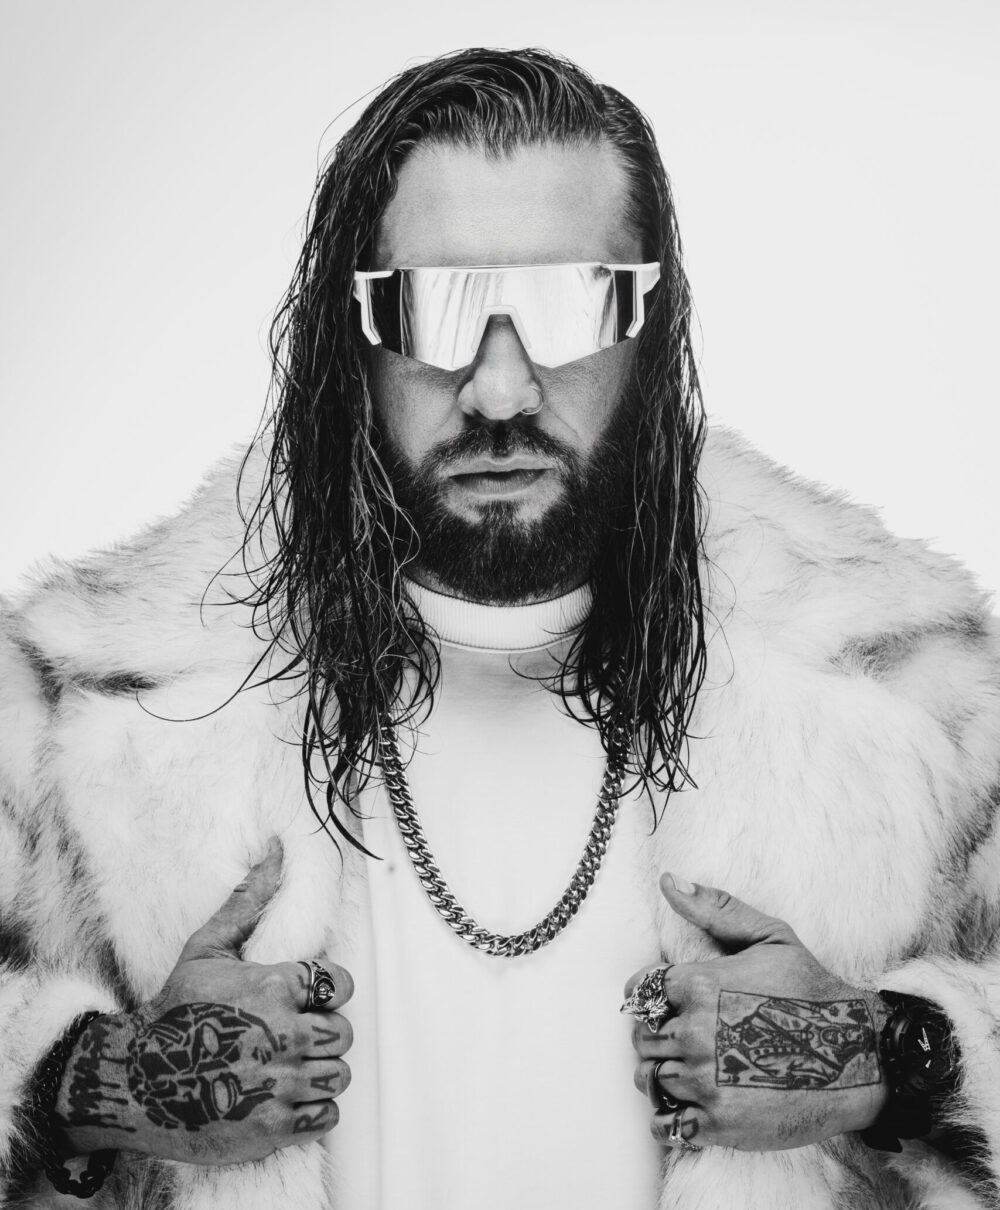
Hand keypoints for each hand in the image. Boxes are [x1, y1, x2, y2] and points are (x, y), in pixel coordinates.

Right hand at [56, 838, 353, 1164]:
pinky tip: (286, 1095)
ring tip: (288, 1064)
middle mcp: (283, 1035)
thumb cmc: (175, 1010)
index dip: (328, 990)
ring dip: (318, 1069)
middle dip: (323, 1032)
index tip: (307, 996)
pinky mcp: (273, 1126)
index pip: (341, 984)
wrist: (135, 1082)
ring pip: (338, 1074)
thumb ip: (249, 902)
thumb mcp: (206, 950)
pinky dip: (313, 1108)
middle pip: (343, 1033)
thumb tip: (276, 850)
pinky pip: (326, 1114)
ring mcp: (279, 1084)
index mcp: (273, 988)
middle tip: (293, 1033)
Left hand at [626, 875, 888, 1151]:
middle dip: (658, 1035)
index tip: (672, 1004)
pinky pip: (664, 1124)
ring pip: (649, 1078)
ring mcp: (705, 1081)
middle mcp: (694, 1033)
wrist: (860, 1056)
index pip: (639, 992)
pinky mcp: (718, 1123)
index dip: (652, 997)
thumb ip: (715, 909)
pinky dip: (669, 1117)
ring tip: (696, 1068)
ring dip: (664, 1074)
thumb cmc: (812, 990)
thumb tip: (668, 880)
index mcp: (699, 985)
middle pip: (641, 1036)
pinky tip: (691, 1104)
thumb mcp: (770, 937)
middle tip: (688, 1037)